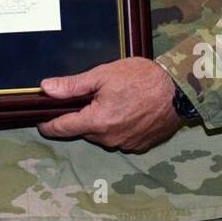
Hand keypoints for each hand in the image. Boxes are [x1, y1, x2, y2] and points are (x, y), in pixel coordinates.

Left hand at [37, 57, 182, 151]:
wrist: (179, 90)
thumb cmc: (143, 78)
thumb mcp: (103, 74)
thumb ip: (73, 85)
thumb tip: (46, 88)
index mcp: (97, 121)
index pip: (62, 128)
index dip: (48, 125)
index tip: (41, 120)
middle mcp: (109, 138)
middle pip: (83, 130)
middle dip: (82, 116)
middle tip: (92, 96)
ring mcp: (126, 144)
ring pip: (102, 134)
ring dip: (101, 121)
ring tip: (115, 100)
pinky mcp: (139, 145)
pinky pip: (119, 138)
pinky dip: (118, 127)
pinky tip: (128, 110)